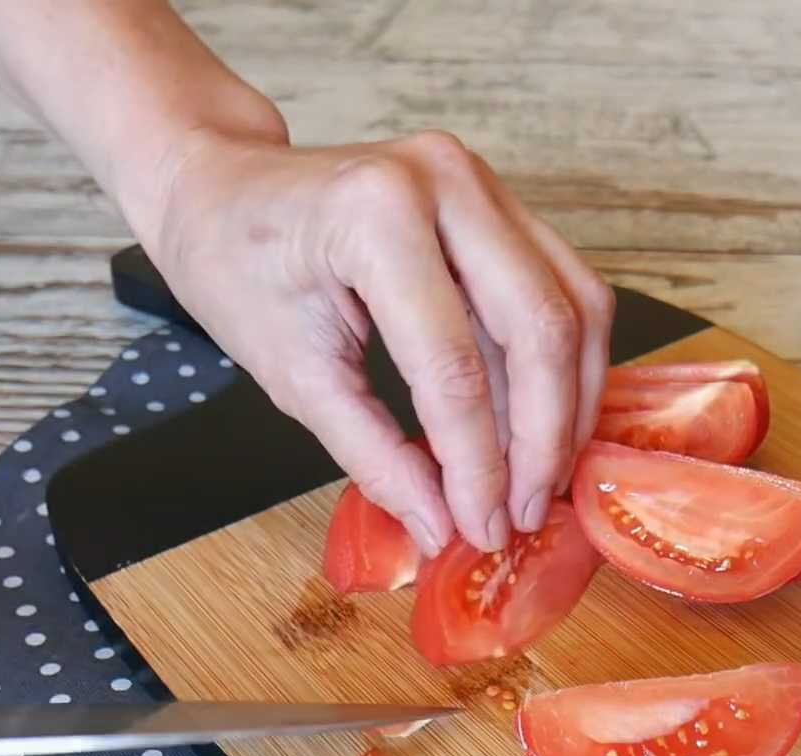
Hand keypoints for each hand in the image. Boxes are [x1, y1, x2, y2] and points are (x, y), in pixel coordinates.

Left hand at [140, 129, 614, 555]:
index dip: (477, 461)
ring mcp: (484, 185)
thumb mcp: (292, 374)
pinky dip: (563, 366)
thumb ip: (374, 454)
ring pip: (576, 305)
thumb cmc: (238, 269)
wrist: (224, 190)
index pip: (453, 364)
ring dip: (570, 403)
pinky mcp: (503, 203)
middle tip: (524, 513)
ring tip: (541, 478)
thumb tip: (440, 527)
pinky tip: (544, 425)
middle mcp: (446, 183)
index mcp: (376, 216)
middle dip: (543, 437)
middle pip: (540, 328)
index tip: (482, 528)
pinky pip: (565, 289)